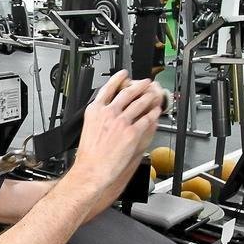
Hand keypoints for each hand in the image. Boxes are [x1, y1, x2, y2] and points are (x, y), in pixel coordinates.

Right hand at [70, 70, 161, 192]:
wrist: (92, 169)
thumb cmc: (88, 155)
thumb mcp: (87, 128)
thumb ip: (97, 117)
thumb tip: (104, 113)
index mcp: (95, 111)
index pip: (108, 88)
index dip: (118, 79)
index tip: (124, 74)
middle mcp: (108, 113)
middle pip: (127, 93)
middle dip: (138, 85)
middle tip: (144, 82)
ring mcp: (121, 121)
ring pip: (139, 104)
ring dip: (148, 97)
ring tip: (153, 94)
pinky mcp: (132, 132)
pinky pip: (146, 119)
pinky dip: (153, 113)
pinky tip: (156, 111)